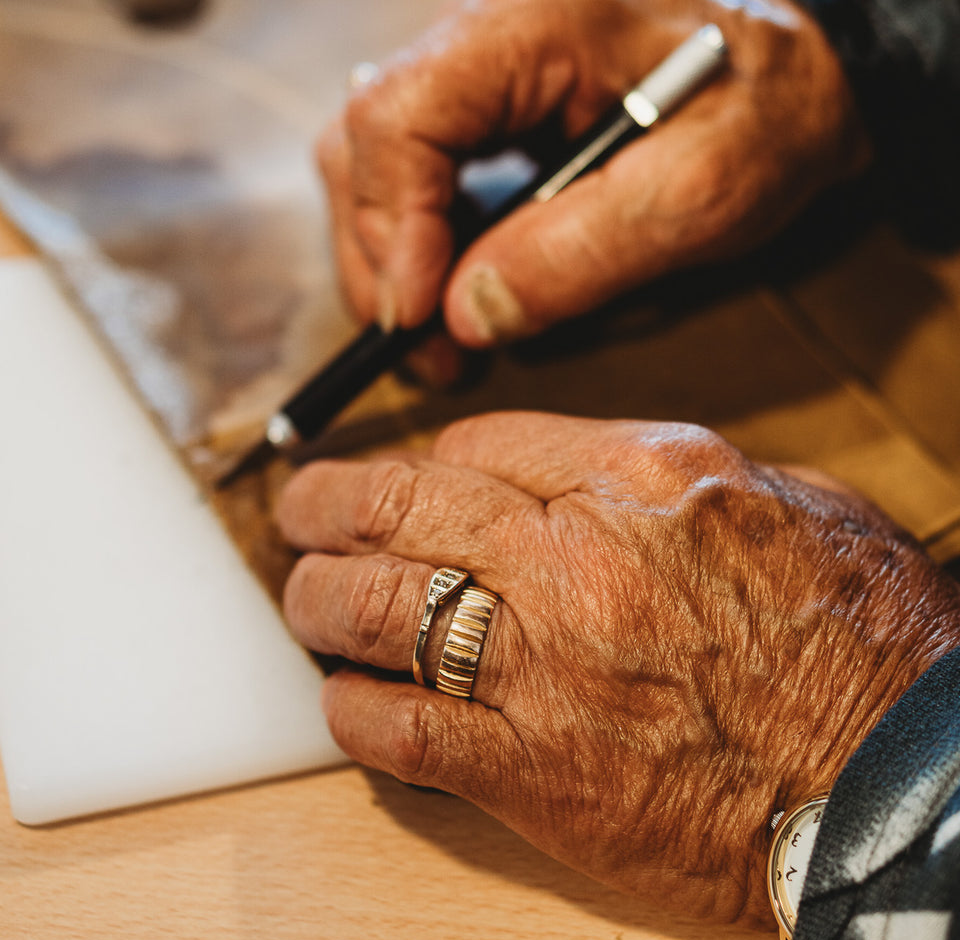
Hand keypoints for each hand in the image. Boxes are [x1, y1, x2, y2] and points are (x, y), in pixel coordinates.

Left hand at [276, 412, 959, 924]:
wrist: (893, 783)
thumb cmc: (860, 640)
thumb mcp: (787, 502)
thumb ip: (671, 475)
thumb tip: (589, 471)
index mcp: (640, 478)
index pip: (479, 444)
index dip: (426, 460)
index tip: (412, 480)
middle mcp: (574, 557)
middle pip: (399, 506)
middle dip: (327, 502)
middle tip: (297, 510)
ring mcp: (542, 665)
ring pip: (375, 607)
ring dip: (320, 598)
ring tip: (304, 598)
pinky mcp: (530, 772)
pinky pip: (398, 728)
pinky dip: (352, 708)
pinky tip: (342, 696)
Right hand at [318, 0, 870, 348]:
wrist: (796, 71)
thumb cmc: (767, 110)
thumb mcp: (704, 188)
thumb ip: (585, 250)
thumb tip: (468, 314)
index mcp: (532, 24)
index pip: (399, 114)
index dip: (393, 226)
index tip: (422, 316)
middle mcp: (483, 38)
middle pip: (362, 145)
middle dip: (381, 263)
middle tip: (429, 350)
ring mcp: (478, 74)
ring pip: (373, 166)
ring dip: (390, 264)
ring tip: (440, 337)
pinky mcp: (486, 111)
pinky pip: (414, 178)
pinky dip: (418, 249)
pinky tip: (455, 293)